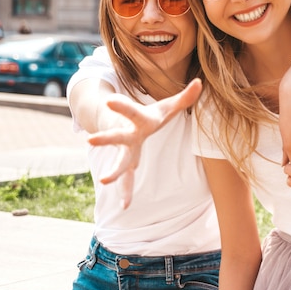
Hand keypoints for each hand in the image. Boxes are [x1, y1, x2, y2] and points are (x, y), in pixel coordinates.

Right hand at [88, 78, 201, 208]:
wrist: (122, 120)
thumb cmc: (151, 113)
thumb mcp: (168, 105)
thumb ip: (185, 97)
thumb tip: (200, 83)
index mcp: (140, 120)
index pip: (133, 112)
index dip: (122, 106)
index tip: (110, 100)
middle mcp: (130, 135)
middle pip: (118, 137)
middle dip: (107, 139)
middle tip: (90, 140)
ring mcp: (127, 150)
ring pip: (121, 161)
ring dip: (114, 171)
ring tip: (104, 180)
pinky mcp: (128, 160)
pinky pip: (127, 178)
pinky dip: (126, 191)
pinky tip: (125, 206)